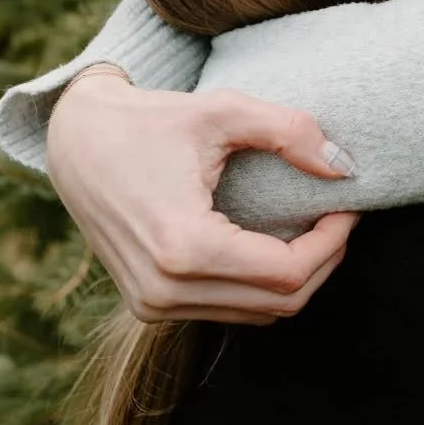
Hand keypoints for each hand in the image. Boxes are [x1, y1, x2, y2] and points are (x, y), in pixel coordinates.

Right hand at [46, 70, 358, 324]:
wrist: (76, 140)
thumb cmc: (151, 120)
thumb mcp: (223, 110)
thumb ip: (290, 132)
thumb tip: (344, 169)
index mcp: (183, 247)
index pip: (288, 272)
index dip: (332, 242)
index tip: (346, 205)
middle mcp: (164, 290)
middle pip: (280, 303)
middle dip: (323, 261)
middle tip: (338, 216)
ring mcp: (153, 305)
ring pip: (258, 314)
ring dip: (296, 277)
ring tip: (313, 227)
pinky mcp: (149, 306)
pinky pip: (229, 309)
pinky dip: (262, 285)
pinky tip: (274, 244)